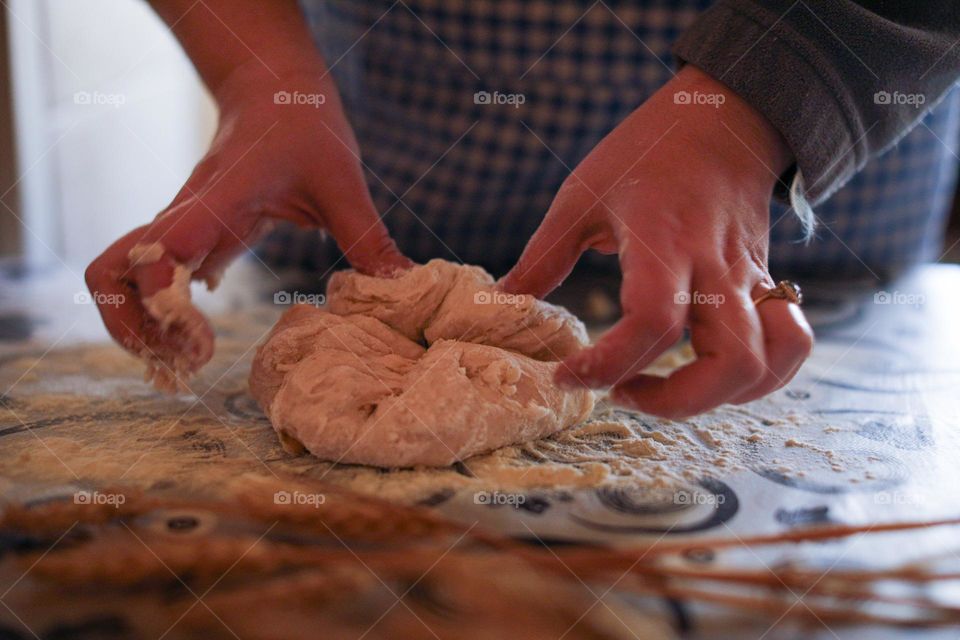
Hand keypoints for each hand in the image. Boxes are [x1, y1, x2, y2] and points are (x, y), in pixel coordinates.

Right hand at [85, 64, 409, 387]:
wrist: (271, 88)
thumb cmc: (303, 126)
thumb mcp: (342, 181)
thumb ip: (367, 238)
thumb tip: (405, 289)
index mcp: (218, 201)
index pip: (160, 251)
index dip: (163, 304)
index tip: (200, 344)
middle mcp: (186, 217)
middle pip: (112, 274)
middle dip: (134, 330)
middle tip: (182, 363)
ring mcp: (181, 227)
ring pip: (117, 277)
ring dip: (138, 325)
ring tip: (182, 359)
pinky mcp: (190, 238)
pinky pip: (149, 277)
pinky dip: (158, 314)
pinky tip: (194, 338)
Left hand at [501, 66, 812, 418]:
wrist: (724, 119)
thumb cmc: (646, 153)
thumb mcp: (581, 195)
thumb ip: (543, 256)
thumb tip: (503, 302)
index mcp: (664, 243)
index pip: (652, 324)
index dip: (607, 364)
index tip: (566, 375)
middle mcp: (716, 268)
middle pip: (730, 362)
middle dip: (674, 402)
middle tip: (621, 391)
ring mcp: (749, 279)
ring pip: (769, 362)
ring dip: (718, 396)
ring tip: (665, 389)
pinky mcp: (764, 285)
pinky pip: (788, 345)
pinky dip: (760, 378)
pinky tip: (711, 375)